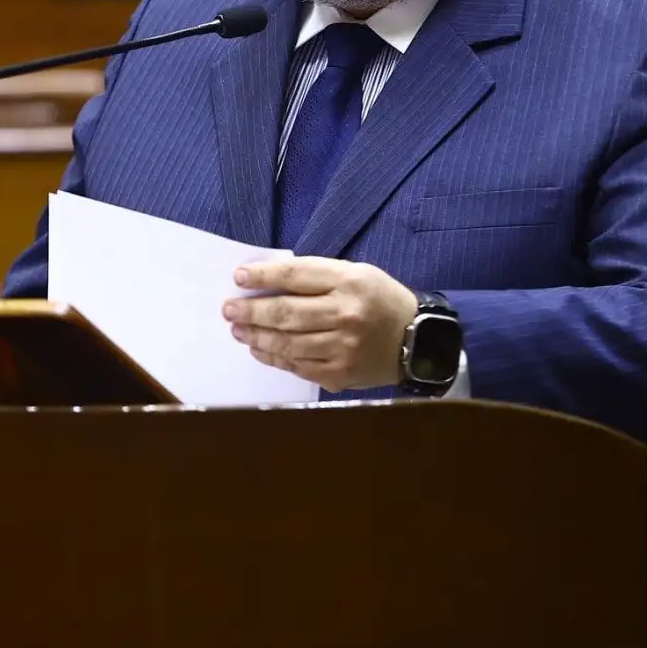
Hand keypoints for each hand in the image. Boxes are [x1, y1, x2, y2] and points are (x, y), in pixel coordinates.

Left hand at [224, 258, 418, 392]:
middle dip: (251, 310)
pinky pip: (298, 366)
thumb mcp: (356, 273)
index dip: (263, 276)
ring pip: (288, 343)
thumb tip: (270, 278)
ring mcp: (342, 348)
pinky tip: (260, 349)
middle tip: (229, 309)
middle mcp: (345, 315)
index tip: (239, 277)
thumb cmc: (379, 300)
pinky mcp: (340, 374)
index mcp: (349, 282)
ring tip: (238, 329)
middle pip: (286, 313)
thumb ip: (317, 275)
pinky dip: (275, 357)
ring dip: (257, 336)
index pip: (295, 276)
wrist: (418, 340)